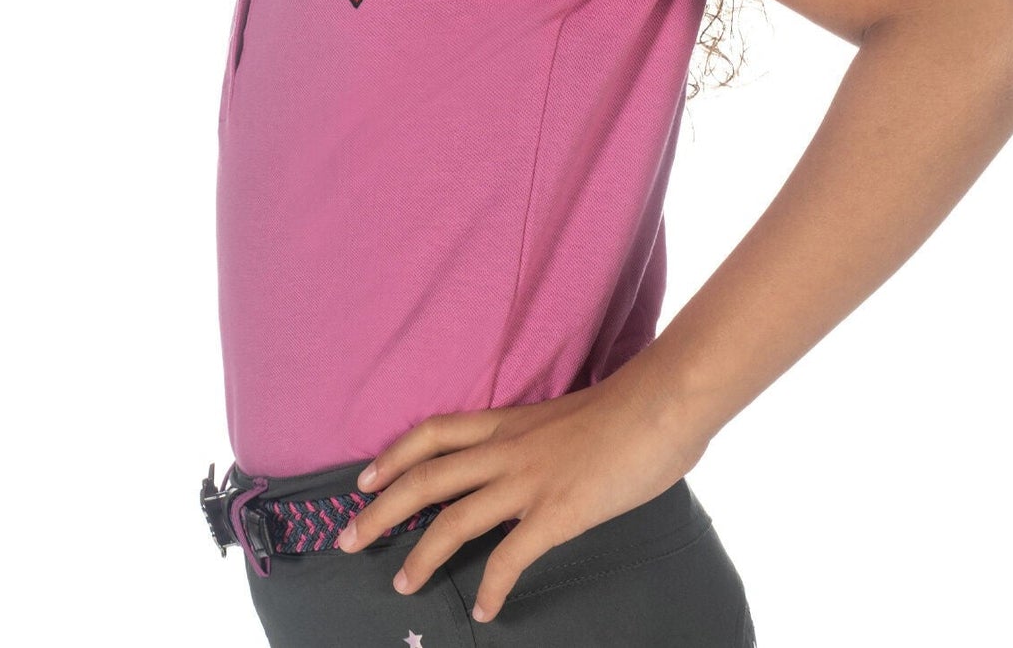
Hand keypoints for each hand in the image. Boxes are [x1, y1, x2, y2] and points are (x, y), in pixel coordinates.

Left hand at [334, 365, 707, 623]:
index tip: (362, 479)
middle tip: (349, 540)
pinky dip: (492, 588)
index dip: (392, 455)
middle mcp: (508, 447)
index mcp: (510, 420)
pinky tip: (486, 610)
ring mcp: (529, 480)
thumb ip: (543, 438)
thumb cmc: (629, 406)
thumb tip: (539, 462)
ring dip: (420, 555)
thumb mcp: (567, 415)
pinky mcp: (557, 512)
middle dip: (380, 510)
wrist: (664, 401)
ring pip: (453, 518)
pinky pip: (510, 557)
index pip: (434, 432)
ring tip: (402, 585)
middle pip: (426, 477)